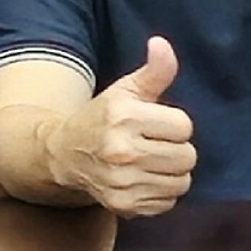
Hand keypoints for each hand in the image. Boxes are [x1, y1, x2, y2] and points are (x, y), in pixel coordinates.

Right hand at [82, 36, 200, 215]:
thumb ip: (153, 71)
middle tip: (155, 145)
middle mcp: (121, 151)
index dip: (174, 124)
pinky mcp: (123, 205)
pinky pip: (167, 202)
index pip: (184, 126)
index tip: (155, 124)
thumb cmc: (102, 118)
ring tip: (151, 162)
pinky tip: (142, 180)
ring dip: (171, 173)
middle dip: (176, 149)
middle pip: (187, 156)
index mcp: (123, 117)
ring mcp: (121, 182)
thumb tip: (161, 44)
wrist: (63, 155)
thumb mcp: (125, 90)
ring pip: (181, 182)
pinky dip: (160, 193)